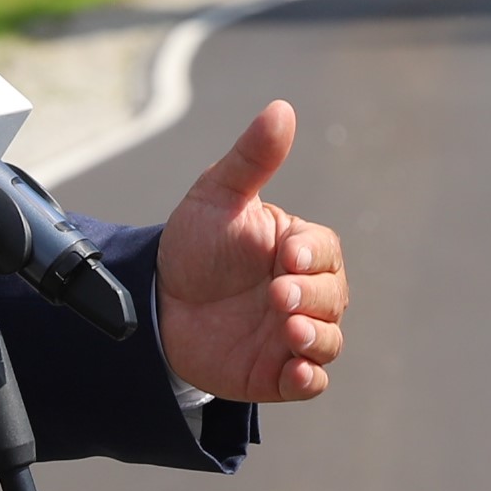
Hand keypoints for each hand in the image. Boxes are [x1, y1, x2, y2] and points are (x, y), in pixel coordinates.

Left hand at [156, 100, 348, 405]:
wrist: (156, 302)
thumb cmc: (195, 244)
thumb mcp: (218, 196)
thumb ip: (252, 159)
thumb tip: (282, 108)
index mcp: (298, 248)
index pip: (325, 251)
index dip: (312, 255)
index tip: (286, 256)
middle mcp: (304, 291)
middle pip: (334, 296)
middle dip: (311, 296)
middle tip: (277, 294)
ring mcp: (292, 334)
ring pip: (329, 340)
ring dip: (316, 337)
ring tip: (289, 331)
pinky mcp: (277, 372)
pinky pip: (310, 381)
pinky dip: (309, 378)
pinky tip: (295, 371)